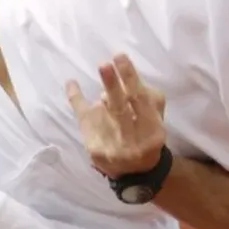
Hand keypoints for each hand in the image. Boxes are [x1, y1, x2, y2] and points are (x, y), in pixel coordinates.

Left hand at [66, 53, 167, 178]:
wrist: (136, 172)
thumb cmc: (147, 134)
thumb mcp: (156, 118)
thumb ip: (148, 97)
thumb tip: (125, 77)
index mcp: (152, 130)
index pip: (141, 101)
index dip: (130, 79)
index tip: (119, 57)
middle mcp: (132, 140)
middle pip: (120, 110)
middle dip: (112, 86)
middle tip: (104, 65)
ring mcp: (111, 146)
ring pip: (103, 114)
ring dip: (103, 94)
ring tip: (106, 72)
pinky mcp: (94, 149)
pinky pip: (84, 119)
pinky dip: (77, 99)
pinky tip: (72, 84)